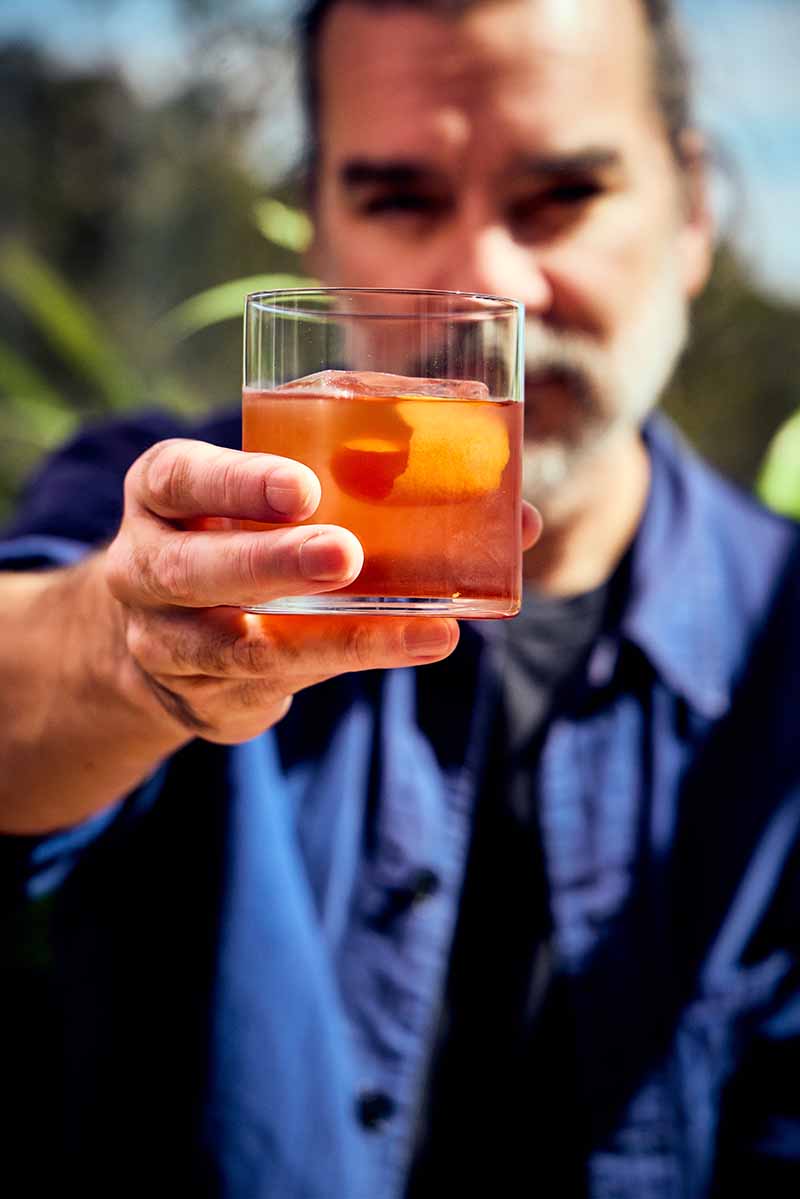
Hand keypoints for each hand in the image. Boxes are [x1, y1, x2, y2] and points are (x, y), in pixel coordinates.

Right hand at [105, 438, 540, 744]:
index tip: (303, 488)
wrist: (170, 632)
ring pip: (242, 650)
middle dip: (271, 564)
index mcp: (163, 497)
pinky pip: (278, 687)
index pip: (180, 479)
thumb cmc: (248, 535)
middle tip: (344, 556)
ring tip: (425, 626)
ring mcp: (170, 645)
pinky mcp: (210, 700)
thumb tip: (515, 512)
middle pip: (193, 572)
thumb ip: (368, 478)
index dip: (235, 485)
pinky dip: (355, 662)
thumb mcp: (270, 494)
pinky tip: (420, 645)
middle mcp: (148, 570)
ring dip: (336, 637)